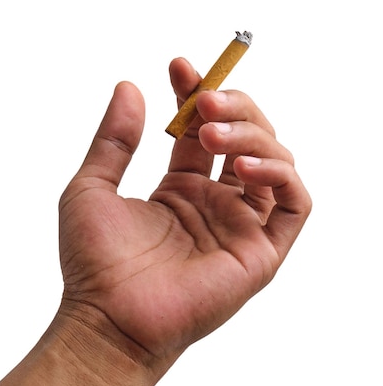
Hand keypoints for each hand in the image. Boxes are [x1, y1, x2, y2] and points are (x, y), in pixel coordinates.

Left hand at [58, 58, 310, 373]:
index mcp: (179, 192)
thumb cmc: (93, 263)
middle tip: (203, 100)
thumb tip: (129, 86)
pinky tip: (243, 165)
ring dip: (254, 133)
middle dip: (232, 107)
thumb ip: (114, 140)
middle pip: (246, 139)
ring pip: (275, 162)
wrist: (106, 318)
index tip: (179, 67)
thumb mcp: (91, 188)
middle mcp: (214, 207)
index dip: (197, 95)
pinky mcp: (260, 255)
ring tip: (212, 130)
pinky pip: (293, 204)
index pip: (204, 133)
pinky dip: (280, 173)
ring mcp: (238, 229)